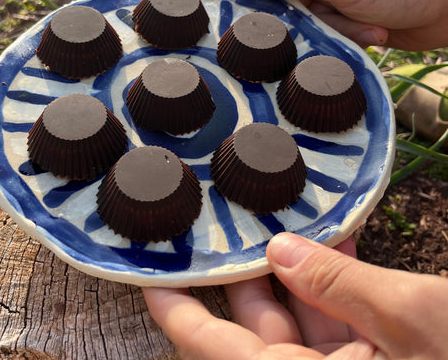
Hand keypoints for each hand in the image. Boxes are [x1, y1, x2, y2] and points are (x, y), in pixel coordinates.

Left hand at [143, 232, 447, 358]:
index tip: (147, 278)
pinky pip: (344, 325)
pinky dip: (339, 286)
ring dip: (299, 272)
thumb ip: (341, 288)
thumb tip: (281, 253)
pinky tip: (339, 243)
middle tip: (230, 225)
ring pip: (303, 323)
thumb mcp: (419, 321)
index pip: (216, 354)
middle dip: (246, 275)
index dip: (177, 315)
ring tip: (287, 221)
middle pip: (258, 332)